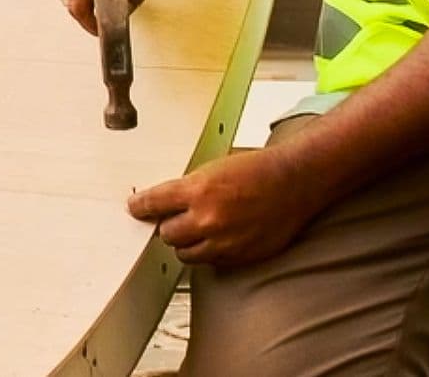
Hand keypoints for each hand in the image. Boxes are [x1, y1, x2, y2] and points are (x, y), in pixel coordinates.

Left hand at [126, 146, 329, 266]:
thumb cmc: (255, 170)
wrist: (293, 182)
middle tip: (174, 218)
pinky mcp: (240, 256)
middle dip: (168, 225)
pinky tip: (217, 237)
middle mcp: (208, 219)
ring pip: (186, 253)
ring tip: (197, 229)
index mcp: (198, 190)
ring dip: (187, 242)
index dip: (140, 206)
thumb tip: (160, 202)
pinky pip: (211, 261)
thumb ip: (186, 188)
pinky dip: (209, 251)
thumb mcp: (212, 168)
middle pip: (166, 234)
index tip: (135, 208)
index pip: (153, 203)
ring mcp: (225, 241)